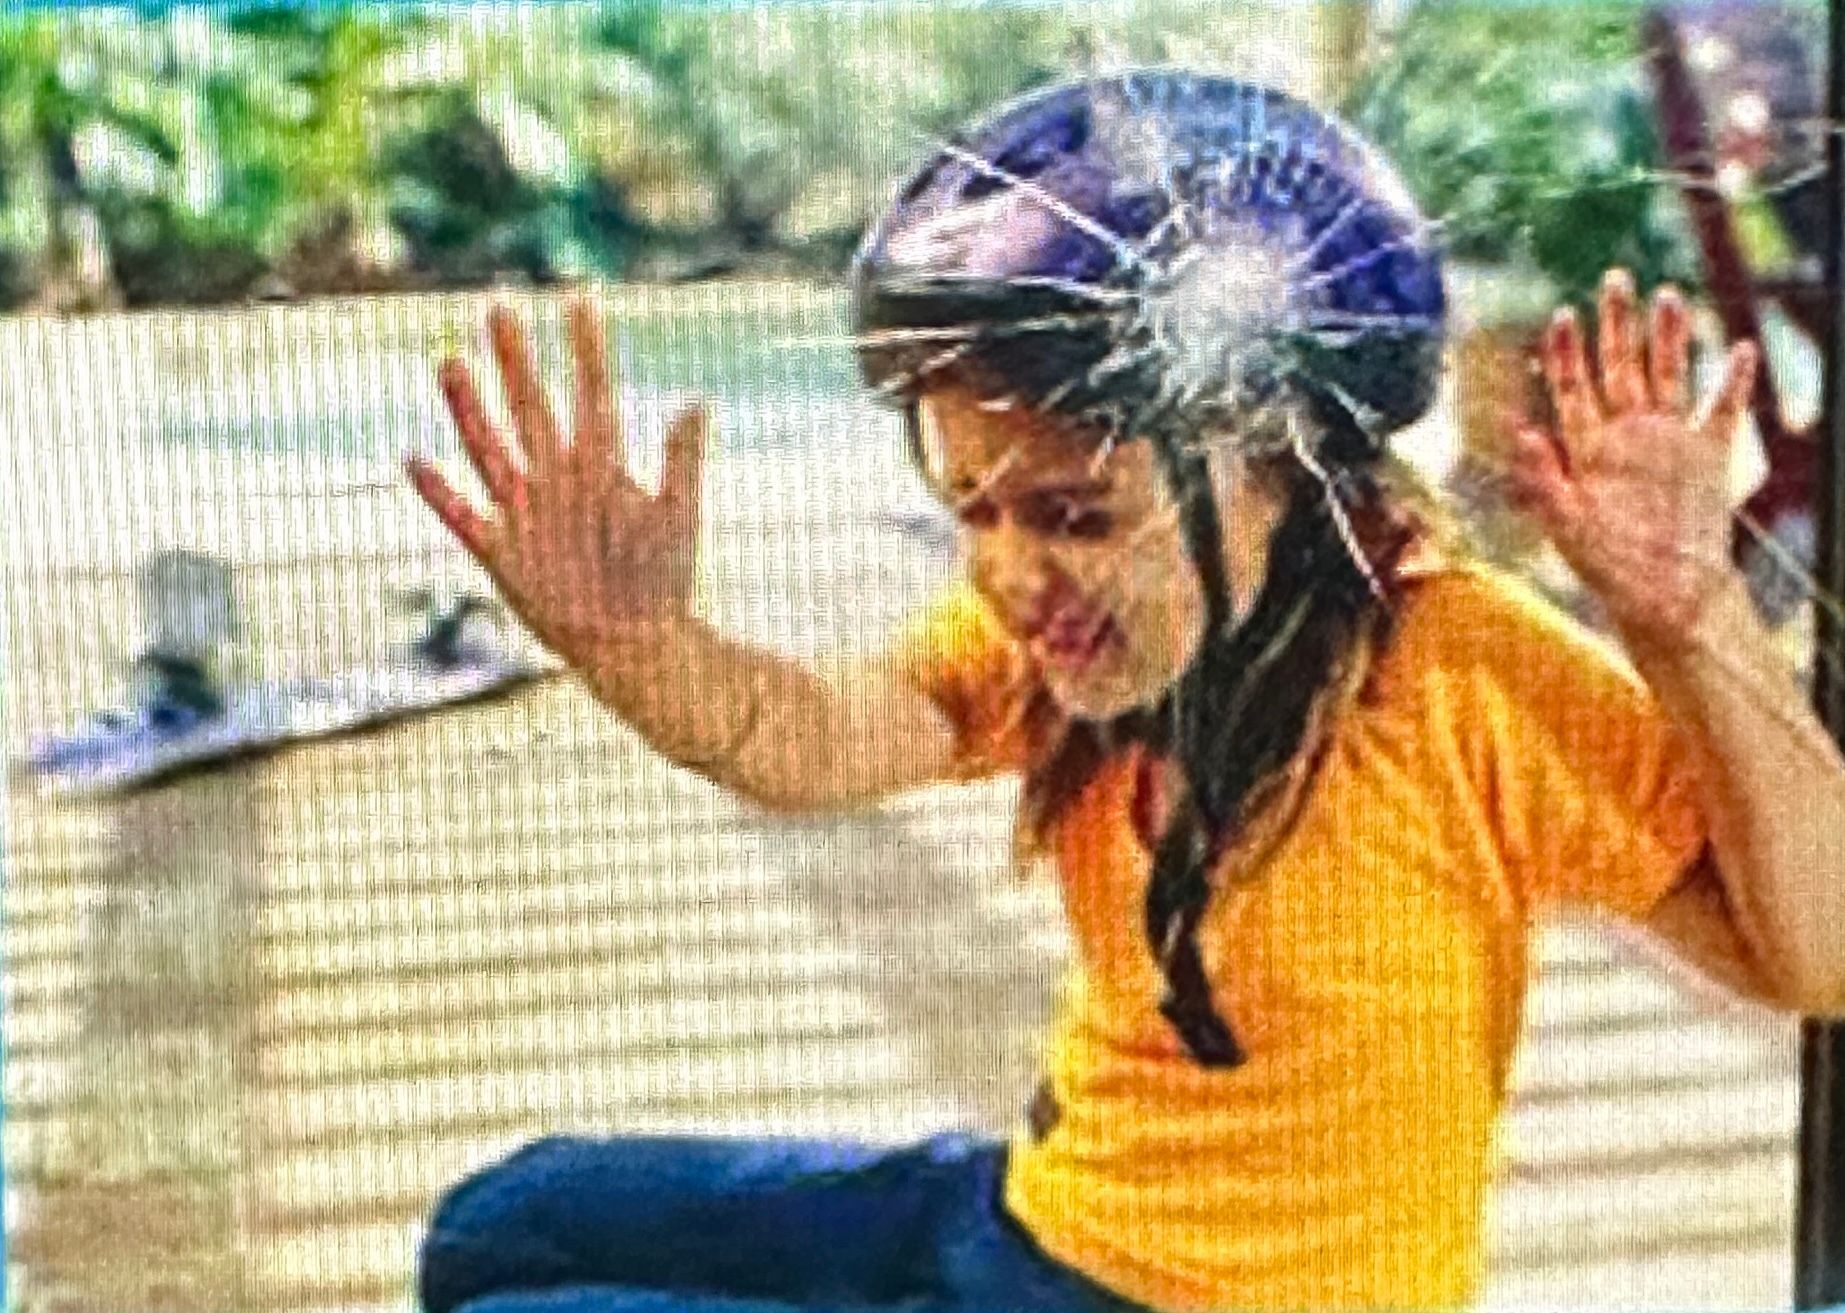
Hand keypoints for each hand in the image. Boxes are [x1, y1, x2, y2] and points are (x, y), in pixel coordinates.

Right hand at [405, 297, 708, 665]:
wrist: (636, 644)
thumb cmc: (662, 582)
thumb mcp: (676, 517)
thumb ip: (681, 461)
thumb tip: (696, 402)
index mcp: (601, 466)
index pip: (591, 393)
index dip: (586, 349)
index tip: (580, 299)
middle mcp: (557, 480)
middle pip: (531, 407)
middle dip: (515, 360)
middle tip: (498, 308)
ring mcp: (525, 512)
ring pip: (490, 448)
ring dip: (469, 410)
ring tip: (449, 362)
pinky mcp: (500, 552)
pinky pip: (461, 516)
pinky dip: (439, 492)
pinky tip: (413, 459)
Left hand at [1508, 268, 1758, 645]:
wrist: (1664, 598)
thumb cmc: (1608, 569)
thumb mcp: (1567, 526)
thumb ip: (1543, 479)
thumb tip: (1520, 432)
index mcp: (1588, 450)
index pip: (1573, 389)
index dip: (1566, 354)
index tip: (1560, 316)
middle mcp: (1627, 437)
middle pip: (1619, 368)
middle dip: (1616, 324)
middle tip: (1614, 278)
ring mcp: (1669, 442)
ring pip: (1668, 376)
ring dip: (1668, 338)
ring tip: (1668, 295)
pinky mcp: (1708, 457)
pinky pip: (1722, 411)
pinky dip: (1732, 381)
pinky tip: (1738, 348)